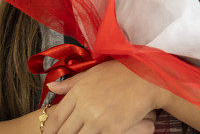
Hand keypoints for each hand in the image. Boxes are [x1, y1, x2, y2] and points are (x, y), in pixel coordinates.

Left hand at [42, 59, 170, 133]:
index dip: (49, 131)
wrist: (149, 78)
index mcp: (78, 92)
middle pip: (64, 133)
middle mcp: (85, 107)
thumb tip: (51, 88)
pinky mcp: (112, 129)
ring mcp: (98, 119)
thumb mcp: (95, 71)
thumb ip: (72, 82)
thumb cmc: (124, 71)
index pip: (56, 119)